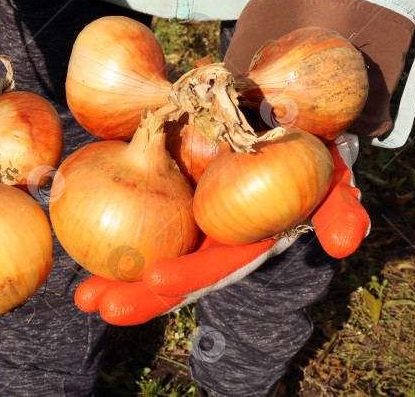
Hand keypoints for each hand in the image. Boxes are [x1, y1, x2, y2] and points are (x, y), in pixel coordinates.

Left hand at [74, 135, 369, 325]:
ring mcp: (184, 212)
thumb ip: (339, 211)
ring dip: (111, 269)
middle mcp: (208, 235)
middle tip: (93, 304)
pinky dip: (106, 210)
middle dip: (134, 293)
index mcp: (240, 239)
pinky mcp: (166, 182)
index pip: (213, 265)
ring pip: (145, 247)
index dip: (188, 276)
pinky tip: (71, 216)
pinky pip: (133, 198)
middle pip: (169, 270)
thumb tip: (343, 244)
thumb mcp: (330, 180)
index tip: (158, 282)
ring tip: (77, 292)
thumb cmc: (307, 152)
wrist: (278, 111)